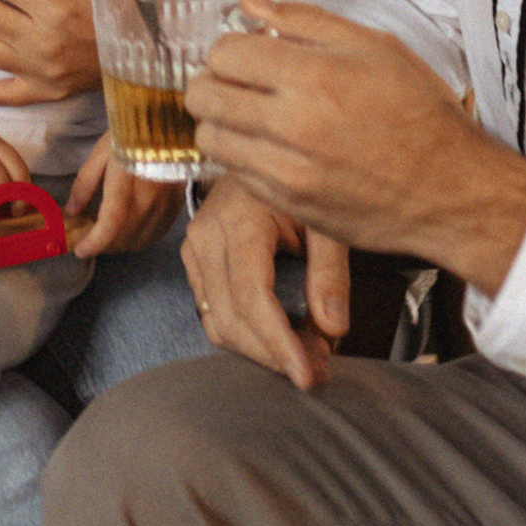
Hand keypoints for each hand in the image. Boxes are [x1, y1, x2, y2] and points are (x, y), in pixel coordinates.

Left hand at [65, 130, 180, 258]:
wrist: (167, 123)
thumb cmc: (129, 134)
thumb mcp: (100, 154)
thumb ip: (85, 184)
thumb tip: (72, 210)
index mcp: (125, 190)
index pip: (109, 230)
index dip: (93, 245)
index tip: (80, 249)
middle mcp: (147, 205)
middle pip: (122, 241)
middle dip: (102, 245)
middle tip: (90, 235)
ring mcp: (164, 208)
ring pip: (139, 242)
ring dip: (120, 243)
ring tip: (109, 231)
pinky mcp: (176, 207)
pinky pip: (156, 234)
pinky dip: (140, 237)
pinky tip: (131, 225)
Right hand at [180, 176, 347, 387]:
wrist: (258, 150)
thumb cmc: (295, 177)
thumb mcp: (324, 216)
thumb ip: (330, 272)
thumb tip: (332, 328)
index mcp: (240, 218)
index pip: (252, 295)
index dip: (279, 342)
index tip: (306, 374)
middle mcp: (207, 234)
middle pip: (232, 318)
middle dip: (275, 354)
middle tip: (318, 369)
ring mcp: (194, 247)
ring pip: (217, 323)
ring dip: (260, 350)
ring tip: (304, 353)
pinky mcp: (193, 259)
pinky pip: (211, 314)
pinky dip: (243, 335)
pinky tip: (277, 337)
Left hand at [186, 0, 525, 297]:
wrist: (452, 191)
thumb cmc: (421, 116)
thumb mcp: (374, 46)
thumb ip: (303, 19)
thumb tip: (250, 2)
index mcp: (313, 77)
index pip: (224, 52)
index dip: (231, 46)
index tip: (246, 51)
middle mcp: (292, 126)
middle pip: (205, 95)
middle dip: (214, 80)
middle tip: (237, 79)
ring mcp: (287, 172)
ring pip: (211, 138)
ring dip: (221, 120)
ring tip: (249, 113)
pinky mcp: (290, 206)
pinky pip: (233, 176)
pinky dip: (240, 157)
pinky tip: (268, 145)